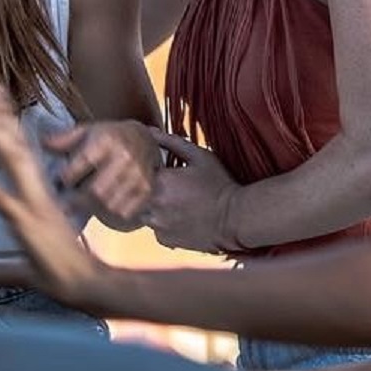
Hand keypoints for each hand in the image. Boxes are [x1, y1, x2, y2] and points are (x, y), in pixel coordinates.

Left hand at [0, 84, 109, 309]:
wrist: (83, 283)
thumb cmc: (61, 272)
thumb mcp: (22, 267)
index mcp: (36, 195)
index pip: (19, 152)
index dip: (6, 126)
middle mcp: (33, 192)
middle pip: (14, 146)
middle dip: (0, 117)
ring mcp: (30, 203)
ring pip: (10, 160)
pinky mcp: (25, 219)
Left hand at [44, 119, 158, 229]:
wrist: (144, 138)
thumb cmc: (109, 136)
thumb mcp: (88, 131)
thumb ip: (65, 139)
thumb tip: (42, 143)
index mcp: (106, 140)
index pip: (82, 164)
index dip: (67, 177)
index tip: (61, 181)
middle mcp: (124, 157)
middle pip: (95, 191)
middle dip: (78, 200)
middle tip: (67, 202)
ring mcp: (137, 175)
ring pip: (109, 204)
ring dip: (94, 208)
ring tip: (87, 203)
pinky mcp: (146, 189)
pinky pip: (124, 211)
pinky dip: (112, 213)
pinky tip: (105, 205)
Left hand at [142, 127, 244, 253]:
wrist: (234, 219)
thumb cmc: (219, 184)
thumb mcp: (199, 156)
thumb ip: (171, 142)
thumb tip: (149, 131)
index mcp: (158, 181)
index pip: (136, 170)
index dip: (147, 167)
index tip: (160, 167)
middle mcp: (152, 205)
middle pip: (136, 193)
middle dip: (146, 186)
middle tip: (170, 184)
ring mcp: (156, 224)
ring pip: (143, 211)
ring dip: (153, 204)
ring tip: (176, 199)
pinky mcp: (164, 239)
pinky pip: (155, 226)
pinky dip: (162, 220)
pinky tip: (180, 215)